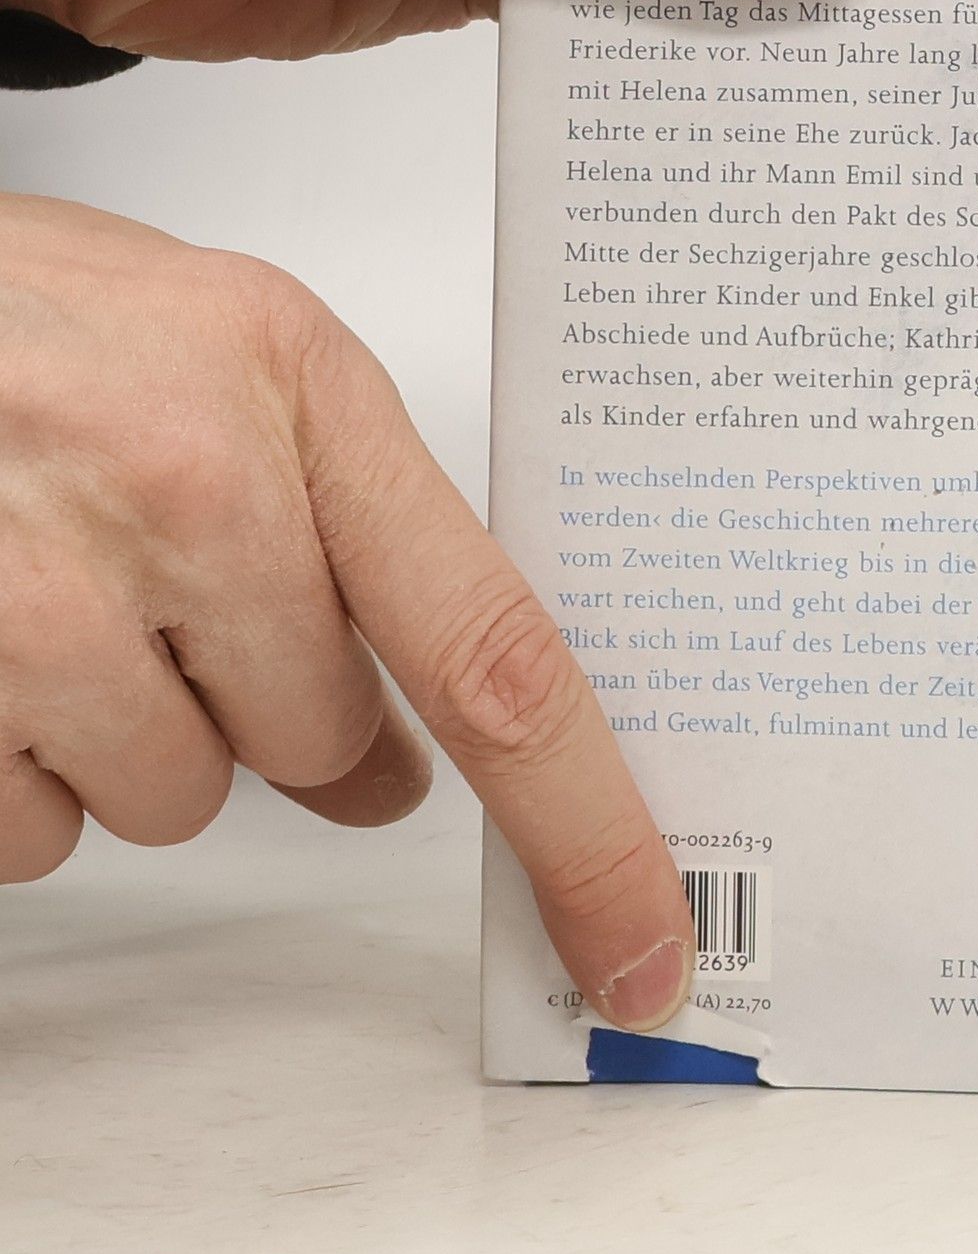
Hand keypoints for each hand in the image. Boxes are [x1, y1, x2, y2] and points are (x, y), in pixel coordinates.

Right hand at [0, 193, 693, 1030]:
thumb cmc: (33, 317)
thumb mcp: (235, 362)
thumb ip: (349, 539)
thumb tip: (395, 767)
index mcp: (297, 391)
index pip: (491, 649)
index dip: (583, 821)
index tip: (641, 936)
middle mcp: (187, 488)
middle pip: (323, 739)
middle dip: (266, 699)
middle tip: (178, 585)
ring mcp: (44, 595)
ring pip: (176, 797)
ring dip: (135, 736)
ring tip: (61, 587)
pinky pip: (38, 831)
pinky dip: (24, 767)